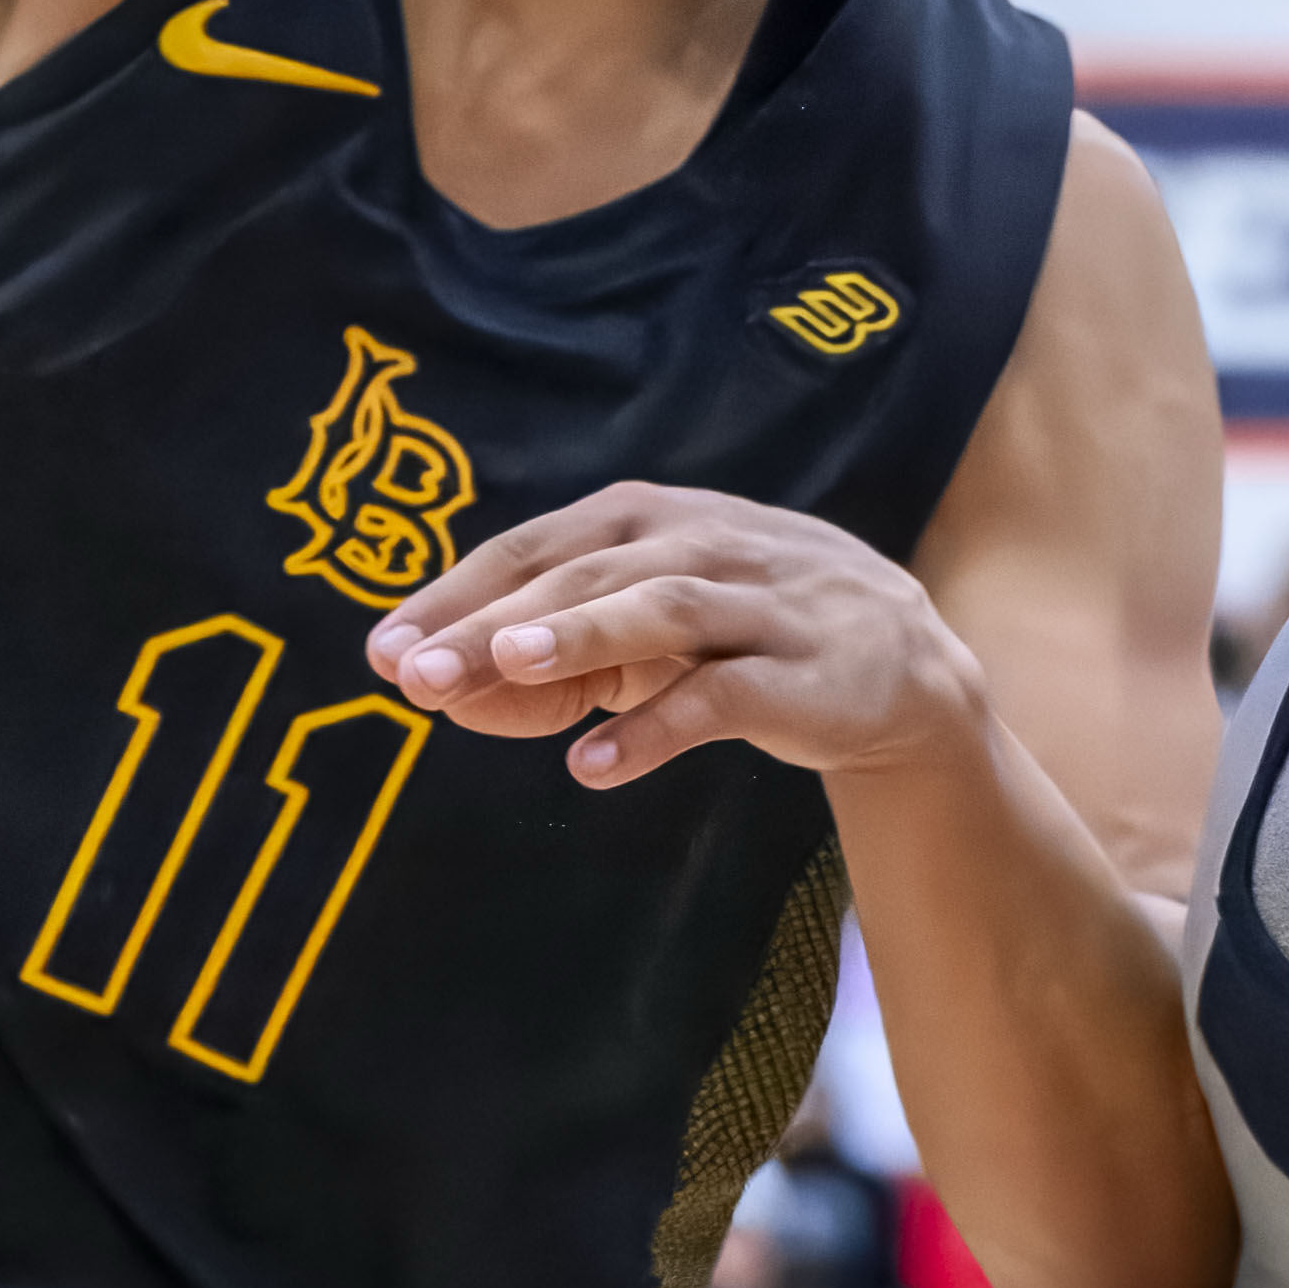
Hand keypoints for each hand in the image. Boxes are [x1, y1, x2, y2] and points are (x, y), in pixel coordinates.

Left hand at [366, 487, 984, 793]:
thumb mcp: (647, 638)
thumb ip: (554, 660)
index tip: (383, 647)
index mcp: (649, 521)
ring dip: (578, 635)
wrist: (905, 670)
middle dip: (491, 622)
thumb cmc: (748, 638)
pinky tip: (596, 765)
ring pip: (658, 608)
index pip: (536, 548)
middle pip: (582, 576)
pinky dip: (658, 728)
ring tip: (505, 668)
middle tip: (411, 672)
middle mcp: (701, 545)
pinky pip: (724, 697)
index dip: (456, 593)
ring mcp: (759, 605)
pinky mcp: (805, 673)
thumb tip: (443, 693)